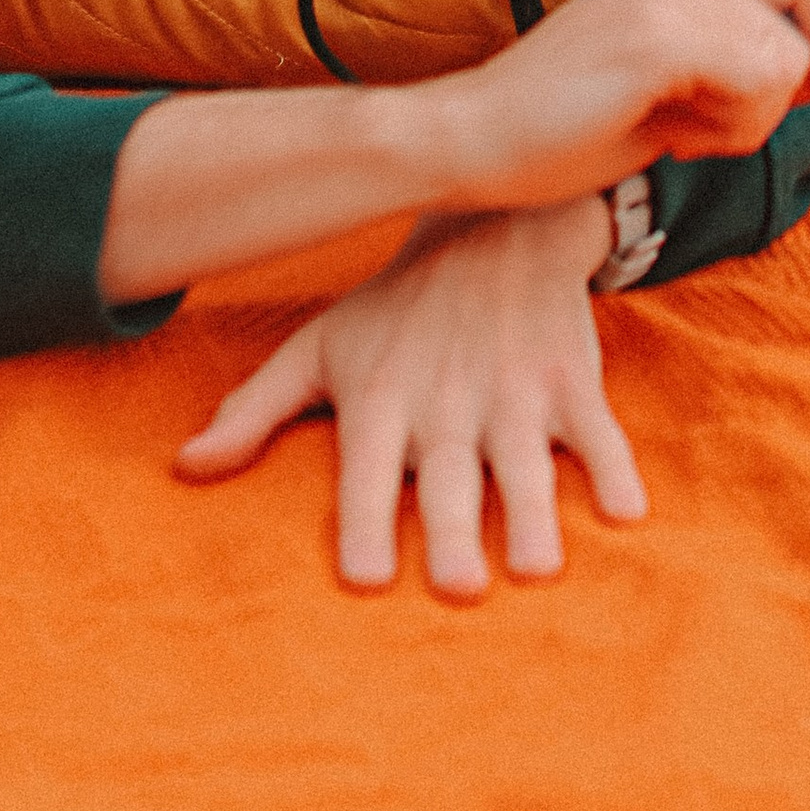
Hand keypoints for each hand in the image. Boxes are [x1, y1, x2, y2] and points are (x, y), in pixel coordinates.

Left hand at [178, 198, 636, 596]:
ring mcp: (513, 389)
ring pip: (526, 461)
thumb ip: (254, 410)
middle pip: (450, 476)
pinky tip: (627, 512)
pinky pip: (597, 429)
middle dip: (454, 530)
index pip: (366, 469)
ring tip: (537, 568)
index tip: (367, 580)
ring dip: (534, 513)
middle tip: (459, 589)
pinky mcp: (569, 380)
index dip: (364, 521)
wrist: (494, 222)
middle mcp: (445, 399)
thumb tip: (182, 468)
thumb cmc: (394, 308)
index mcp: (380, 397)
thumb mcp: (320, 346)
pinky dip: (614, 466)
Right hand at [436, 0, 809, 216]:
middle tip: (698, 129)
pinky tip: (671, 138)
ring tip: (672, 130)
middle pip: (804, 32)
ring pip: (787, 66)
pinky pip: (760, 86)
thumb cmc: (569, 124)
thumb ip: (740, 58)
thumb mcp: (673, 79)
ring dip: (745, 123)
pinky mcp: (660, 36)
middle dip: (773, 104)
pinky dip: (732, 131)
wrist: (474, 141)